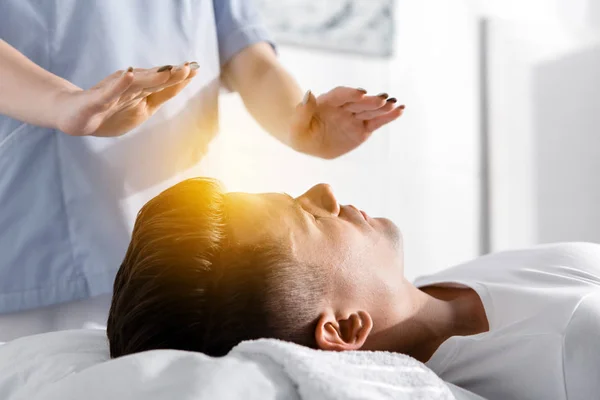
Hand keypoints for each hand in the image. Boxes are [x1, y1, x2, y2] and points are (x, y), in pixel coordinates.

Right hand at [54, 62, 198, 136]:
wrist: (73, 116)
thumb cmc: (109, 111)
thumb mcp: (140, 107)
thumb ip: (159, 95)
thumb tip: (181, 82)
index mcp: (141, 93)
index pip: (163, 85)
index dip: (179, 78)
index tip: (196, 69)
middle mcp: (128, 89)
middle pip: (152, 81)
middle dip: (170, 75)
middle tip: (188, 67)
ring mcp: (112, 94)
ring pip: (134, 84)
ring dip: (150, 77)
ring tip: (167, 70)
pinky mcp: (96, 101)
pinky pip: (108, 93)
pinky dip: (119, 84)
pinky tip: (128, 75)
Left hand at [289, 87, 404, 158]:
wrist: (308, 138)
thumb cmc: (300, 130)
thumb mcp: (296, 124)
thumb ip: (302, 111)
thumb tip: (308, 94)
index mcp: (327, 102)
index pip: (339, 95)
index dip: (350, 93)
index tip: (361, 92)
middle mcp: (343, 106)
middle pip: (358, 102)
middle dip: (370, 101)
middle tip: (383, 99)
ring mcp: (354, 116)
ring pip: (369, 111)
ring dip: (383, 107)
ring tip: (396, 105)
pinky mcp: (362, 128)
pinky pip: (376, 122)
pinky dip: (388, 117)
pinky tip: (400, 110)